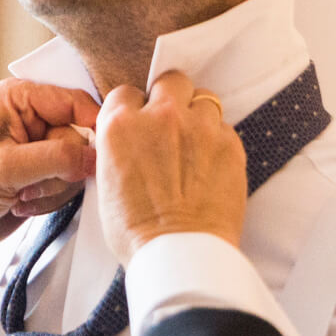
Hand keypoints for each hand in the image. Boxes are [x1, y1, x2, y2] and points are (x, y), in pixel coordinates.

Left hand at [0, 80, 99, 277]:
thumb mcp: (5, 168)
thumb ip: (54, 159)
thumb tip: (94, 157)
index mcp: (19, 99)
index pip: (75, 103)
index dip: (91, 128)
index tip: (96, 156)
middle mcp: (33, 118)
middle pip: (81, 138)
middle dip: (59, 170)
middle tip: (28, 185)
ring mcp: (41, 147)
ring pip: (79, 165)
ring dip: (53, 188)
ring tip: (19, 195)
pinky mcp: (46, 173)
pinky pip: (70, 185)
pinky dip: (50, 200)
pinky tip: (21, 203)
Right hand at [94, 71, 245, 266]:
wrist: (180, 254)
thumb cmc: (137, 232)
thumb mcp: (105, 184)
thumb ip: (117, 149)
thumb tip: (127, 141)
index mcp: (120, 126)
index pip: (125, 93)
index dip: (133, 109)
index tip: (139, 123)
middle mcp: (160, 117)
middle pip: (171, 81)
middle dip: (170, 98)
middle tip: (170, 124)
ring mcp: (199, 127)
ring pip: (203, 100)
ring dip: (197, 117)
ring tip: (195, 144)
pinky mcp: (230, 143)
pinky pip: (224, 127)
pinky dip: (217, 141)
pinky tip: (210, 165)